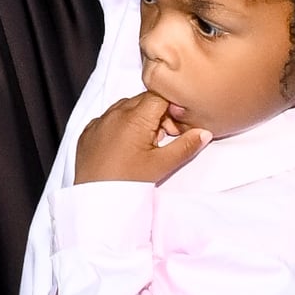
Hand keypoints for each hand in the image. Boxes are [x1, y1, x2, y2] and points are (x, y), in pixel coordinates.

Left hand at [72, 91, 209, 185]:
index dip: (172, 108)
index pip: (159, 95)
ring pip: (126, 108)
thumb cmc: (129, 181)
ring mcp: (100, 120)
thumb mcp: (161, 165)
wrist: (96, 198)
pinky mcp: (89, 130)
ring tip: (144, 145)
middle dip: (157, 114)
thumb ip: (185, 146)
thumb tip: (204, 132)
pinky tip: (125, 147)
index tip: (175, 127)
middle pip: (143, 100)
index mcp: (135, 116)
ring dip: (139, 119)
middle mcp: (115, 112)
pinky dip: (121, 126)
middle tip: (162, 139)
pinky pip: (109, 118)